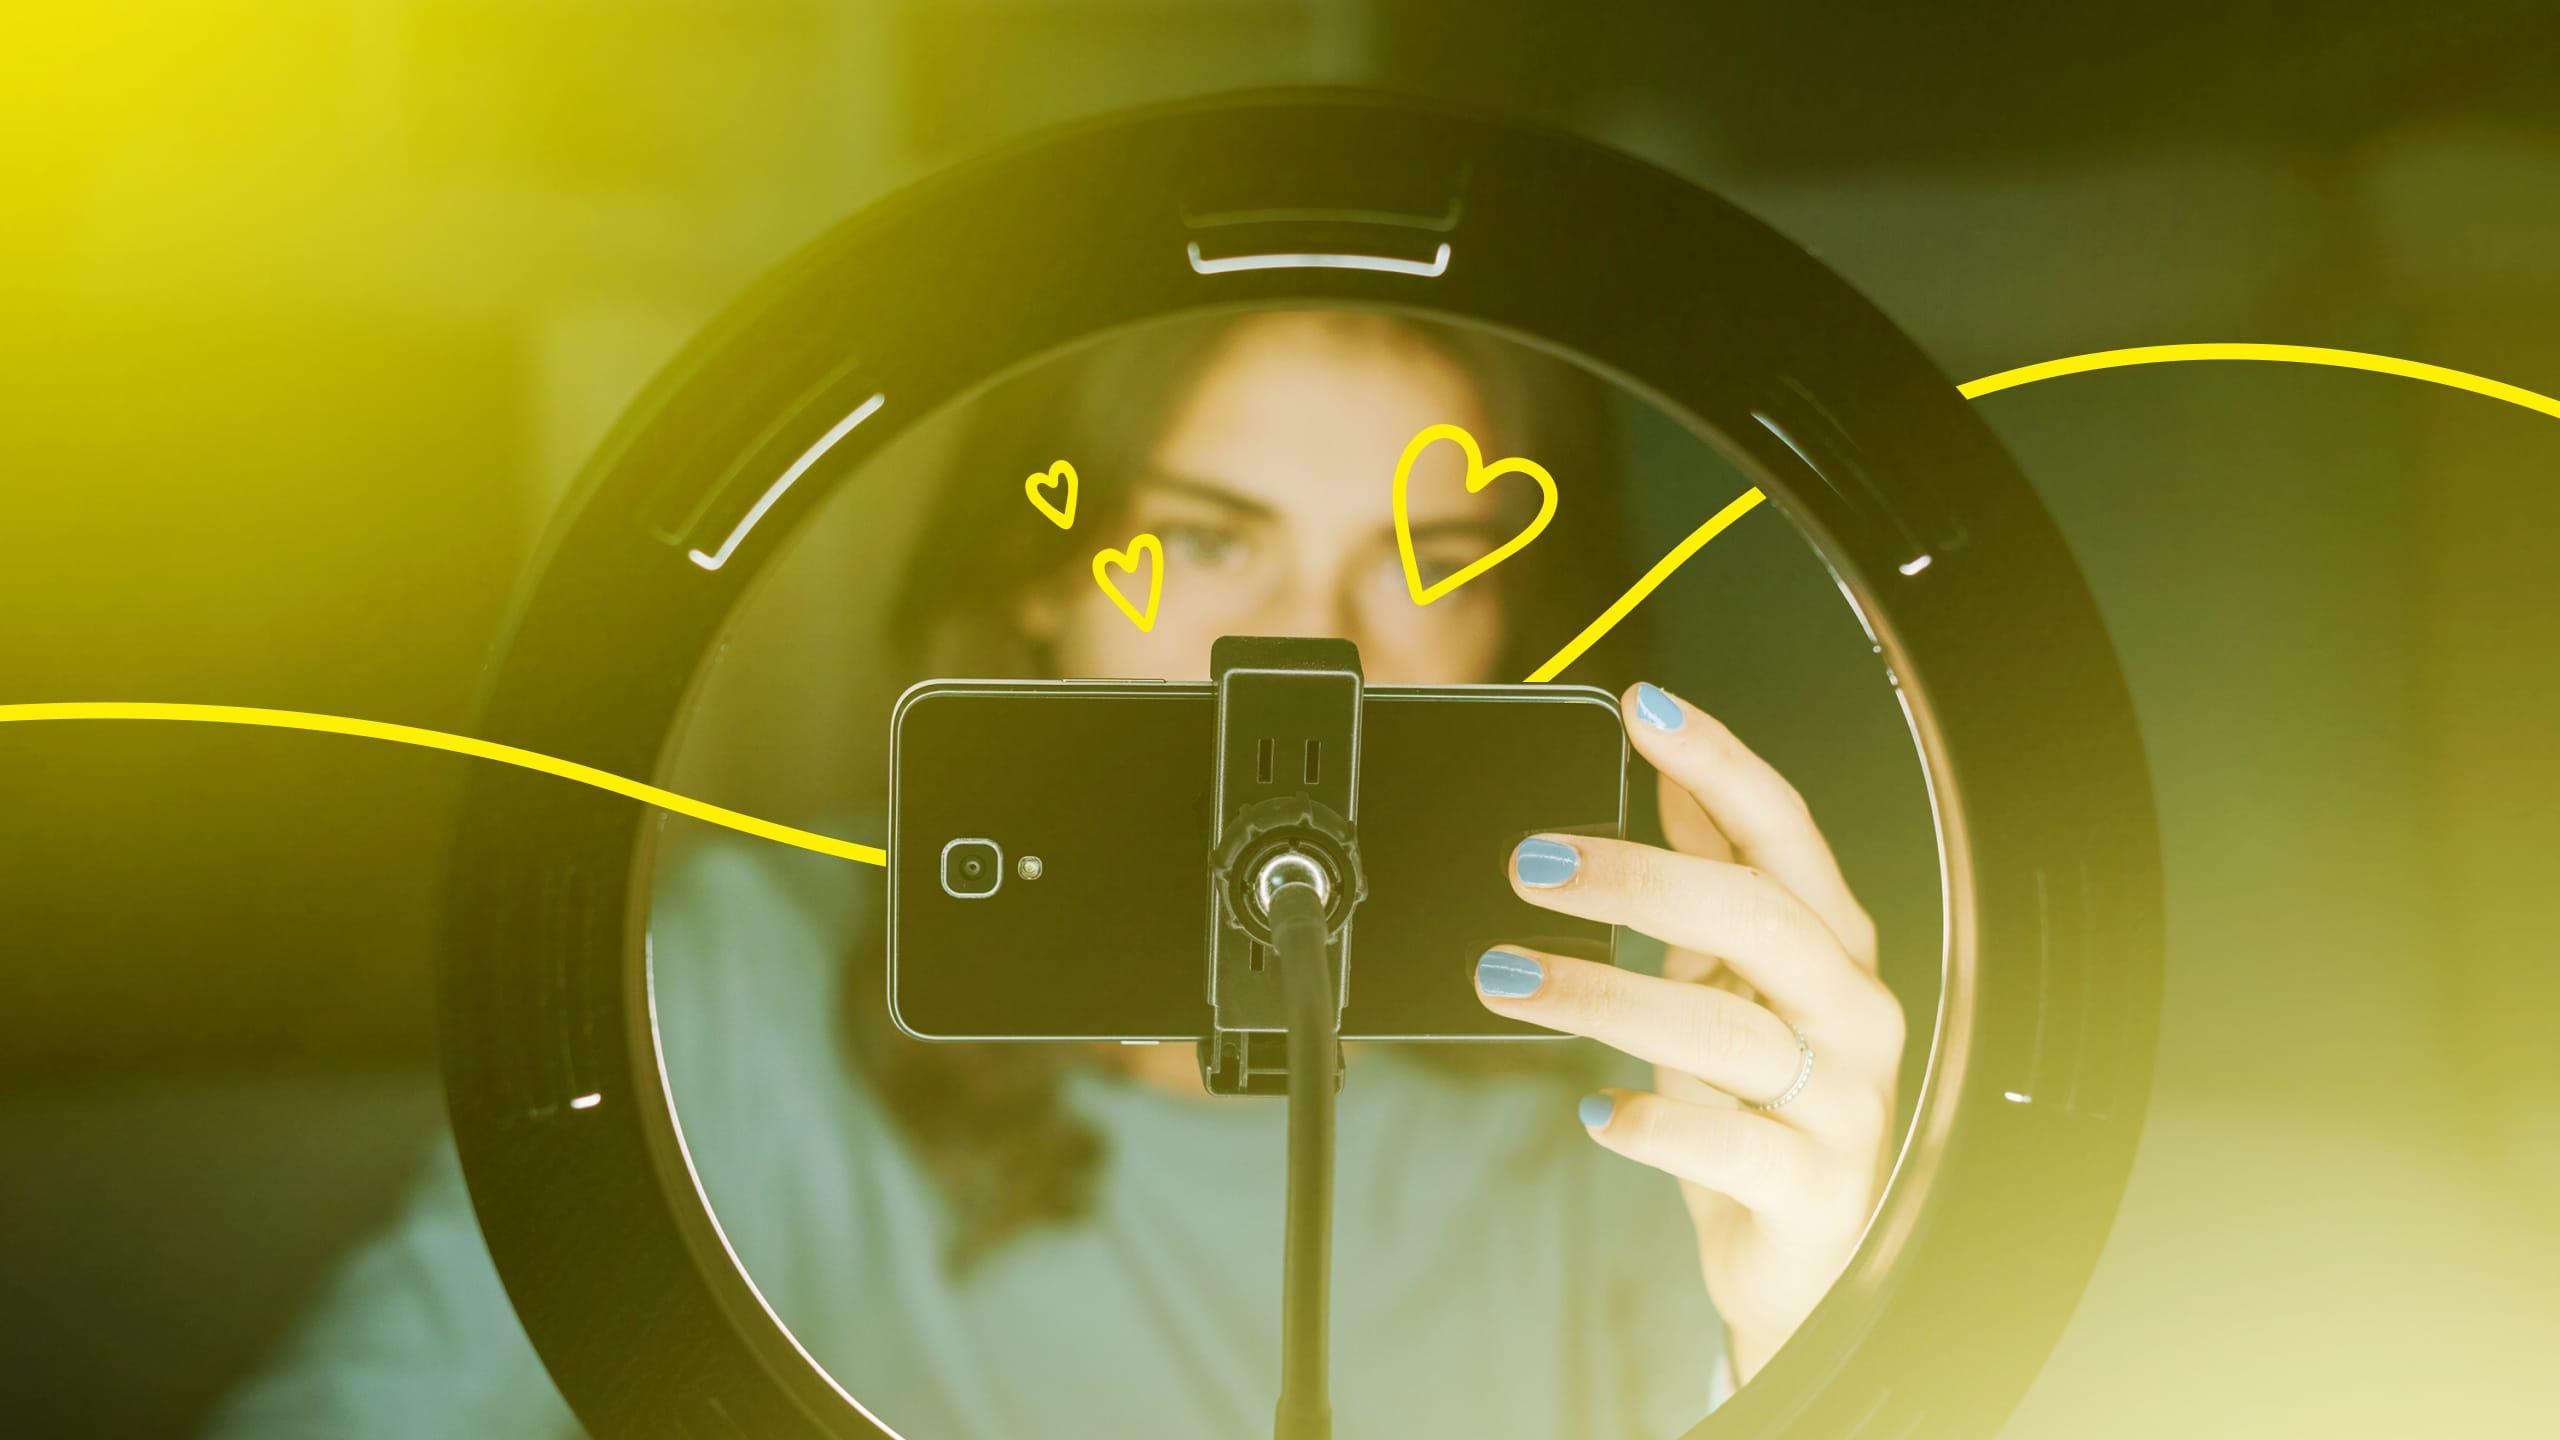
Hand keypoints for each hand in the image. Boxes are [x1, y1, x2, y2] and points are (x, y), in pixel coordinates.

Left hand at [1474, 682, 1902, 1382]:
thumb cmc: (1770, 1107)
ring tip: (1506, 977)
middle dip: (1641, 877)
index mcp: (1831, 945)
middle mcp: (1851, 1012)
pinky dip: (1658, 1124)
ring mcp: (1842, 1104)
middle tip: (1530, 861)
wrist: (1809, 1261)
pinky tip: (1596, 1113)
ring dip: (1605, 997)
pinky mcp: (1813, 1190)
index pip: (1783, 831)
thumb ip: (1714, 874)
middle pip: (1758, 917)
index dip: (1720, 761)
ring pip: (1731, 1030)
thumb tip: (1677, 765)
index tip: (1643, 705)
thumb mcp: (1735, 981)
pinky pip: (1733, 1146)